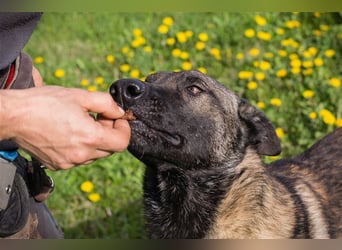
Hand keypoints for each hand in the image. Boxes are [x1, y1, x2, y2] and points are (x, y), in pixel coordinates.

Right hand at [0, 86, 130, 169]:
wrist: (14, 116)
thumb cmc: (44, 103)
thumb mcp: (81, 96)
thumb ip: (107, 104)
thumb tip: (120, 112)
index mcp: (90, 137)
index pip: (122, 143)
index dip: (124, 129)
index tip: (117, 119)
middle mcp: (81, 155)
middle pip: (109, 149)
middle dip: (109, 132)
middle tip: (99, 117)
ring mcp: (68, 163)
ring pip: (94, 155)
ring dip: (95, 141)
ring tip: (82, 123)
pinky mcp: (57, 165)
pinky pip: (79, 159)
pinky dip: (81, 148)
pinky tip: (70, 133)